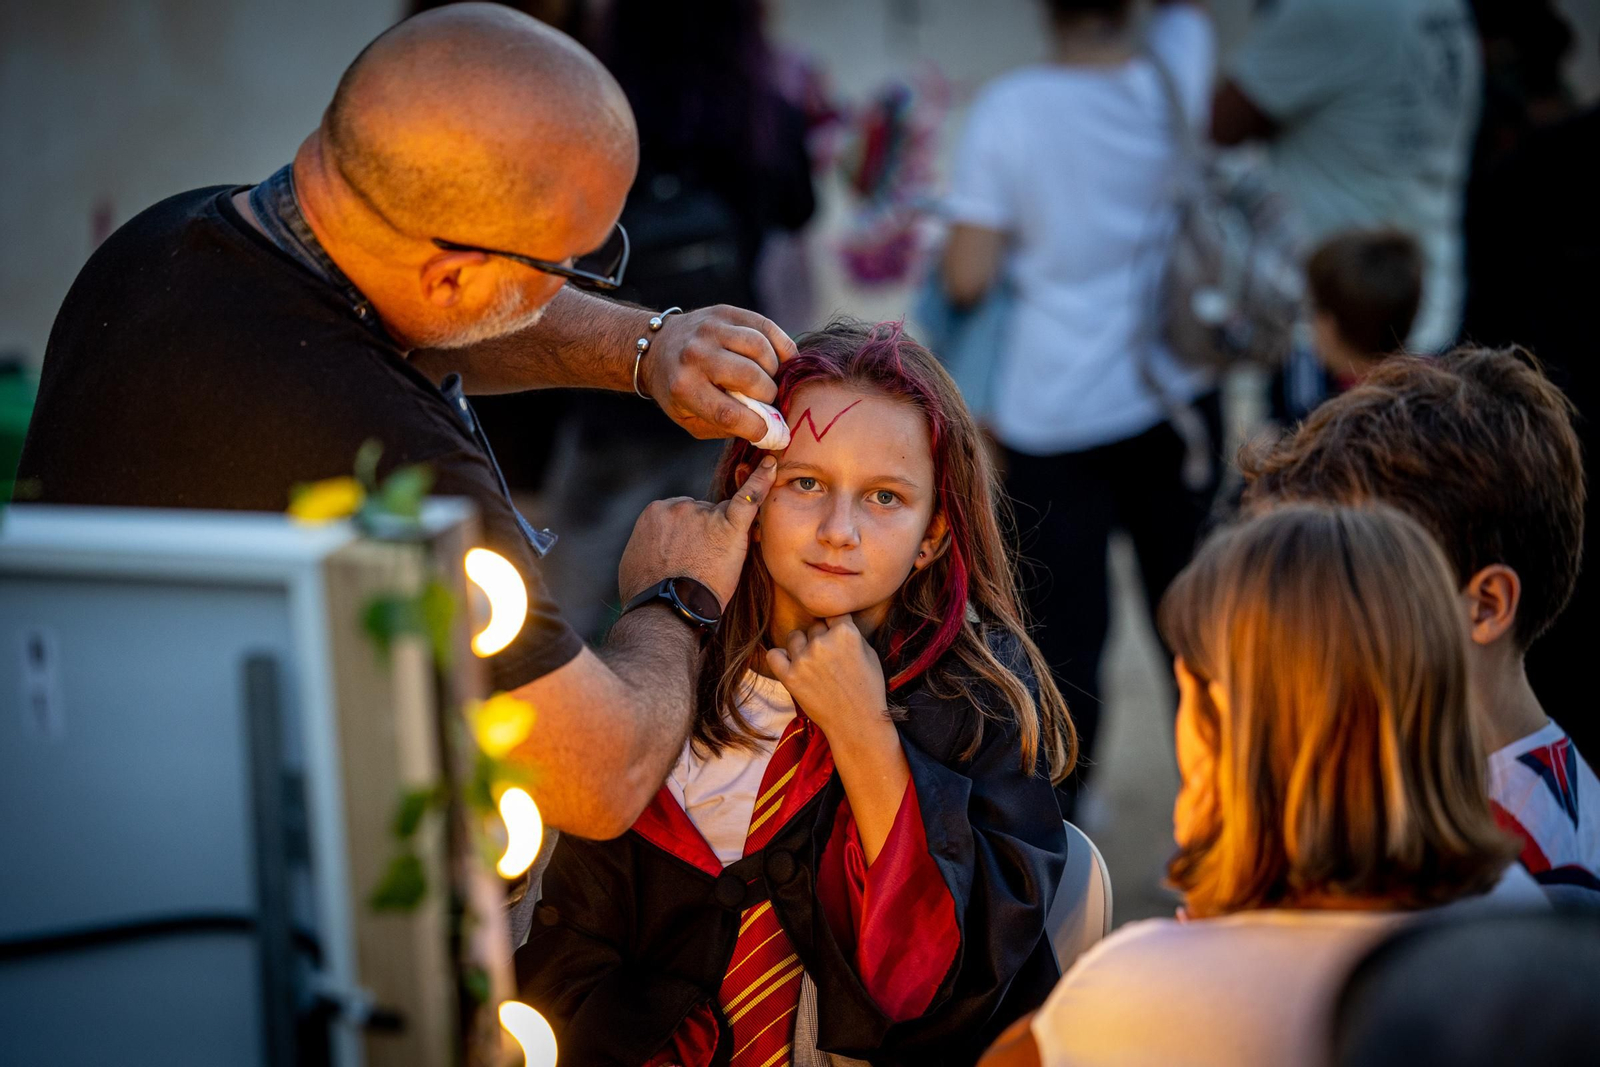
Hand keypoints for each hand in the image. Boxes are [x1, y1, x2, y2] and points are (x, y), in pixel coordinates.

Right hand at [618, 456, 777, 606]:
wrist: (665, 610)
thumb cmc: (648, 595)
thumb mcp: (635, 562)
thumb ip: (648, 545)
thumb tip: (652, 549)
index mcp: (655, 513)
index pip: (681, 515)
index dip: (689, 536)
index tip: (690, 554)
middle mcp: (678, 507)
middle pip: (703, 513)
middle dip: (705, 535)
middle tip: (702, 566)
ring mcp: (703, 514)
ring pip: (723, 516)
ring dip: (723, 536)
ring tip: (714, 568)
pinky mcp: (728, 526)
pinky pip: (749, 498)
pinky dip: (761, 480)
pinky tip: (771, 465)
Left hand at [639, 305, 797, 444]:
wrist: (657, 346)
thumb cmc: (679, 389)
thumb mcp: (689, 418)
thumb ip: (725, 427)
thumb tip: (768, 428)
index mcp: (683, 387)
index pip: (729, 413)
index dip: (756, 427)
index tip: (766, 431)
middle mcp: (695, 355)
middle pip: (750, 377)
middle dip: (768, 395)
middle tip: (766, 400)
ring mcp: (711, 329)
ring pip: (761, 348)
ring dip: (774, 370)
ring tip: (768, 378)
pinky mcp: (726, 312)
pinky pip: (766, 327)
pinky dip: (781, 346)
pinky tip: (780, 360)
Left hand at [766, 615, 888, 739]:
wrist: (857, 723)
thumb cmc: (868, 689)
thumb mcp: (870, 653)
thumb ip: (851, 632)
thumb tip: (833, 620)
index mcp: (846, 632)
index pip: (833, 614)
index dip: (835, 626)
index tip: (837, 639)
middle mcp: (822, 642)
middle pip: (814, 627)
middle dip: (820, 638)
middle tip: (829, 659)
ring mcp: (804, 659)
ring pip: (794, 637)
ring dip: (801, 646)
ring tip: (813, 665)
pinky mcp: (790, 676)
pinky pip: (774, 655)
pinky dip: (780, 658)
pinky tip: (790, 665)